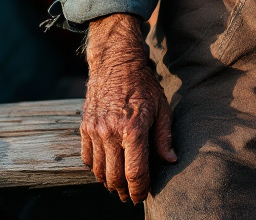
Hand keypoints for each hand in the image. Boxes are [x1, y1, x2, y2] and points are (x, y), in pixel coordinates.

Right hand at [81, 13, 175, 202]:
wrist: (116, 61)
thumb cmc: (143, 83)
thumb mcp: (161, 106)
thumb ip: (164, 136)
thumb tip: (170, 160)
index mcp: (133, 129)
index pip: (135, 173)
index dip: (139, 190)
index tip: (142, 196)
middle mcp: (111, 132)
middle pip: (114, 177)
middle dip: (124, 191)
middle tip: (131, 194)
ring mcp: (95, 130)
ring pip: (99, 171)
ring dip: (109, 182)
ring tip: (119, 184)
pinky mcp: (85, 127)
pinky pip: (87, 158)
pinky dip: (96, 169)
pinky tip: (106, 168)